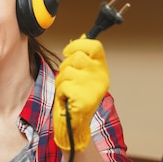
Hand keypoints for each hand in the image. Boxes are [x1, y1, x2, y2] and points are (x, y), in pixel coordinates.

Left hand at [53, 35, 109, 150]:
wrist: (75, 123)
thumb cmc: (77, 97)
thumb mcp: (83, 75)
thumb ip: (83, 58)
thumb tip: (82, 38)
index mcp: (102, 69)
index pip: (95, 46)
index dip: (78, 45)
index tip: (68, 51)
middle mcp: (101, 77)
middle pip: (76, 57)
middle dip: (65, 67)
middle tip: (68, 80)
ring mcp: (93, 89)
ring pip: (67, 71)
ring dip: (61, 81)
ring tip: (67, 91)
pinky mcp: (83, 100)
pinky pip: (64, 86)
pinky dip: (60, 93)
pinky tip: (66, 99)